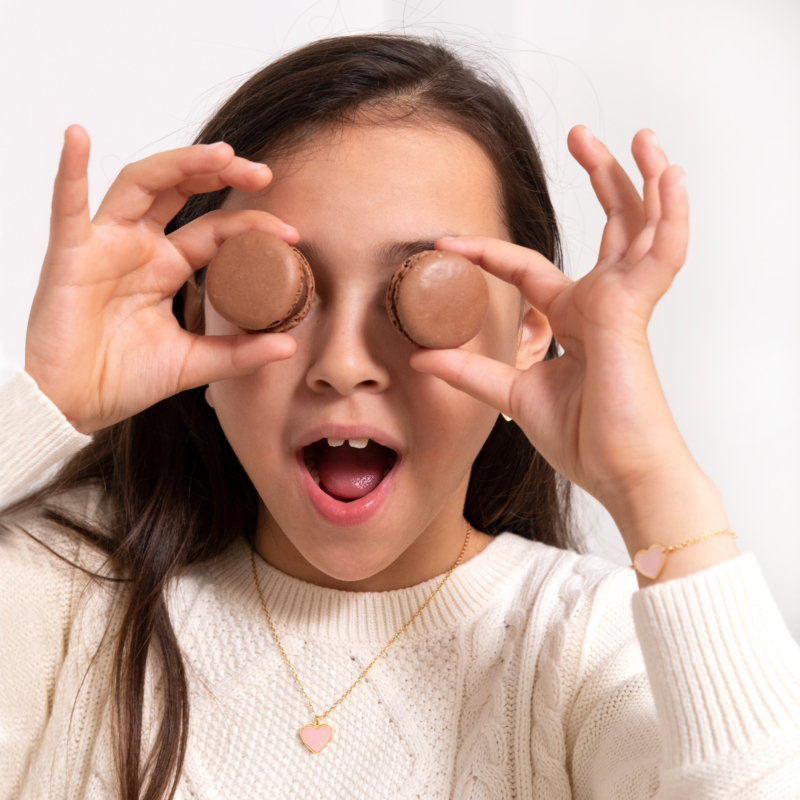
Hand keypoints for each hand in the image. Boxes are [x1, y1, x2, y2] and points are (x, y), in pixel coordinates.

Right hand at [25, 126, 297, 433]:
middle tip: (264, 173)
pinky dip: (70, 170)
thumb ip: (238, 353)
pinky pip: (67, 206)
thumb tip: (290, 345)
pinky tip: (78, 137)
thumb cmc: (123, 379)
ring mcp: (104, 245)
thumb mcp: (192, 363)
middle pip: (181, 191)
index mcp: (167, 267)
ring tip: (223, 154)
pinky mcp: (69, 255)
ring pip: (141, 185)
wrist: (75, 405)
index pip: (215, 231)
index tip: (293, 234)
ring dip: (179, 164)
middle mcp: (138, 247)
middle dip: (221, 174)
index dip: (252, 226)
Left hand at [412, 127, 732, 571]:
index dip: (486, 253)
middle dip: (599, 179)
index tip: (445, 242)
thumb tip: (419, 358)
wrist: (618, 472)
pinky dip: (669, 214)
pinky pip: (661, 252)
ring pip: (640, 225)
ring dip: (640, 179)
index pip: (526, 270)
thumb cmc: (582, 439)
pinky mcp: (633, 310)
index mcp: (574, 319)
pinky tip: (671, 176)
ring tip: (638, 135)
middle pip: (604, 227)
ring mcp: (622, 303)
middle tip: (581, 137)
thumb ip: (470, 373)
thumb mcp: (511, 396)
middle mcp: (600, 303)